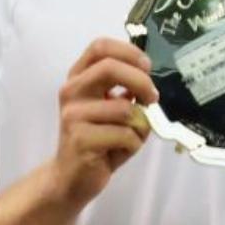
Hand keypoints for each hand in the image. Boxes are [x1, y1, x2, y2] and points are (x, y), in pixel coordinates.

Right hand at [47, 38, 155, 207]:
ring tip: (129, 137)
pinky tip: (118, 152)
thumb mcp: (111, 108)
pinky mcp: (80, 139)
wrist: (71, 177)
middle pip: (110, 67)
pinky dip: (133, 145)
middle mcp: (71, 92)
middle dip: (141, 82)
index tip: (147, 67)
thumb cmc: (98, 139)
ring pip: (125, 110)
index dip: (129, 52)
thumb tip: (148, 82)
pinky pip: (125, 135)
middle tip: (152, 98)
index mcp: (78, 78)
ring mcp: (73, 115)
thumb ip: (125, 90)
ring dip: (140, 127)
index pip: (100, 47)